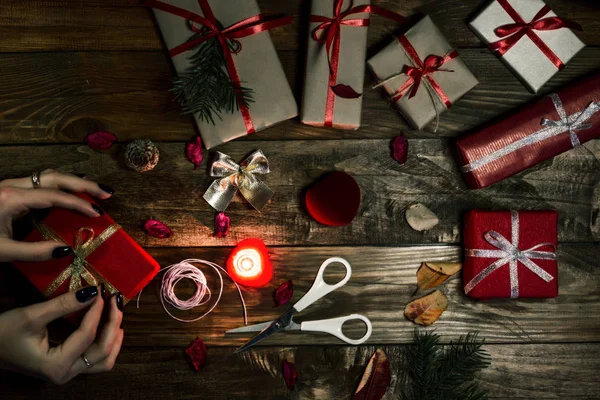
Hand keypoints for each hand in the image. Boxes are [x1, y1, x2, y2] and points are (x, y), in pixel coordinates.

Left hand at [0, 170, 113, 261]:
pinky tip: (72, 188)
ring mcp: (11, 184)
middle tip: (108, 192)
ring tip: (96, 189)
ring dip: (74, 181)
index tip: (99, 213)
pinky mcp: (10, 189)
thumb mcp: (3, 251)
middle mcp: (13, 185)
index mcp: (11, 198)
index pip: (54, 196)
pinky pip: (41, 181)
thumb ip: (34, 252)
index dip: (79, 203)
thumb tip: (68, 250)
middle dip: (84, 184)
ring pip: (49, 175)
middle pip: (55, 177)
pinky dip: (62, 183)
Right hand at [0, 286, 123, 383]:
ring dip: (114, 336)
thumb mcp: (32, 316)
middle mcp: (66, 374)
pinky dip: (106, 341)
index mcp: (56, 366)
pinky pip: (96, 358)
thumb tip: (93, 291)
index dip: (97, 311)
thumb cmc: (4, 333)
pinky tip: (108, 324)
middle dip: (113, 324)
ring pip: (104, 360)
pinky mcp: (68, 367)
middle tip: (116, 299)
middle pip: (103, 352)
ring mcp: (68, 373)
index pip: (87, 336)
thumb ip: (64, 305)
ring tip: (116, 312)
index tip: (101, 290)